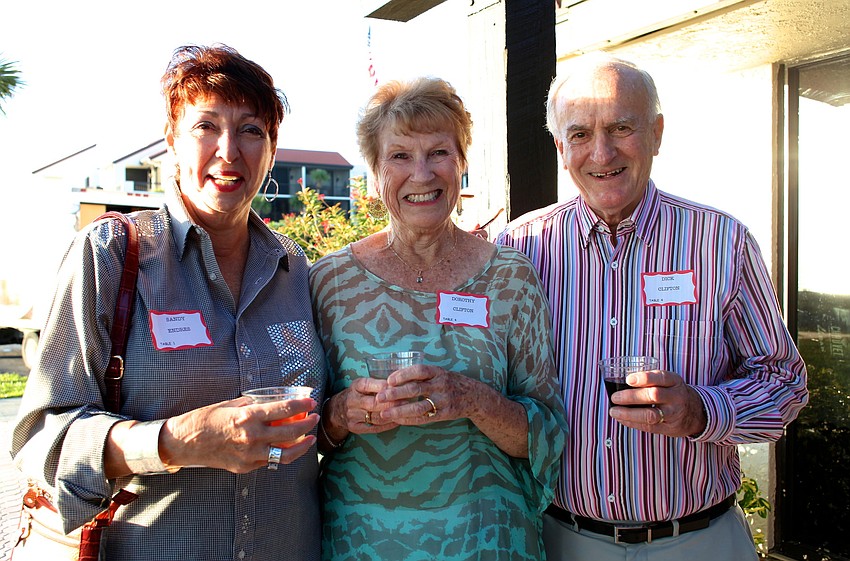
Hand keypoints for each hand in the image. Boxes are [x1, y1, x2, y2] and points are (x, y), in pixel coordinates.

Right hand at [159, 396, 318, 472]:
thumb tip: (272, 402)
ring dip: (302, 445)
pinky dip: (281, 454)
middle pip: (291, 432)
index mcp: (247, 417)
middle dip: (307, 424)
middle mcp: (251, 437)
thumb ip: (253, 405)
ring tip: (309, 438)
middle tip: (314, 417)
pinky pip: (270, 461)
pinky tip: (288, 447)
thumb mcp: (231, 405)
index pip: (284, 409)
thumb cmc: (205, 419)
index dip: (301, 404)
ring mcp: (249, 455)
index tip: (311, 401)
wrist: (184, 443)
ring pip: (286, 453)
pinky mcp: (245, 467)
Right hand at [329, 377, 399, 435]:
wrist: (337, 410)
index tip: (397, 387)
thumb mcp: (364, 384)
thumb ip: (379, 383)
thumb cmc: (357, 394)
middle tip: (406, 401)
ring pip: (376, 417)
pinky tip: (397, 421)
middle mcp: (352, 400)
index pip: (368, 385)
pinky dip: (388, 425)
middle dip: (391, 403)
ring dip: (392, 415)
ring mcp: (353, 415)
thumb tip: (399, 383)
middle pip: (373, 403)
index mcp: (356, 386)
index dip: (383, 387)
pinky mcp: (355, 427)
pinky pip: (374, 428)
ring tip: (404, 412)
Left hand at [374, 364, 474, 424]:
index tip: (388, 380)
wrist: (474, 396)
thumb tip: (393, 378)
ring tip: (384, 414)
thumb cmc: (449, 383)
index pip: (419, 370)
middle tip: (379, 397)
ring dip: (400, 410)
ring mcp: (444, 400)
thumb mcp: (439, 373)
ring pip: (419, 406)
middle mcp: (441, 385)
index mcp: (438, 372)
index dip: (403, 374)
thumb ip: (421, 375)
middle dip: (396, 393)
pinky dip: (410, 419)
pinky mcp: (445, 413)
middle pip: (416, 389)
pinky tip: (398, 420)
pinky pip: (425, 418)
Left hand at [608, 369, 706, 436]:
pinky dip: (632, 423)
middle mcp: (676, 397)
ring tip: (613, 411)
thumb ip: (649, 380)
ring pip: (650, 415)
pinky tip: (621, 419)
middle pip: (654, 395)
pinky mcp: (669, 428)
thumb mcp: (668, 381)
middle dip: (631, 396)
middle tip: (615, 397)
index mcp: (674, 381)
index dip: (644, 378)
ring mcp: (673, 414)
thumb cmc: (672, 392)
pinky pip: (648, 427)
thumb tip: (619, 381)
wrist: (695, 412)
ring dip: (628, 413)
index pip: (661, 377)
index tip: (628, 379)